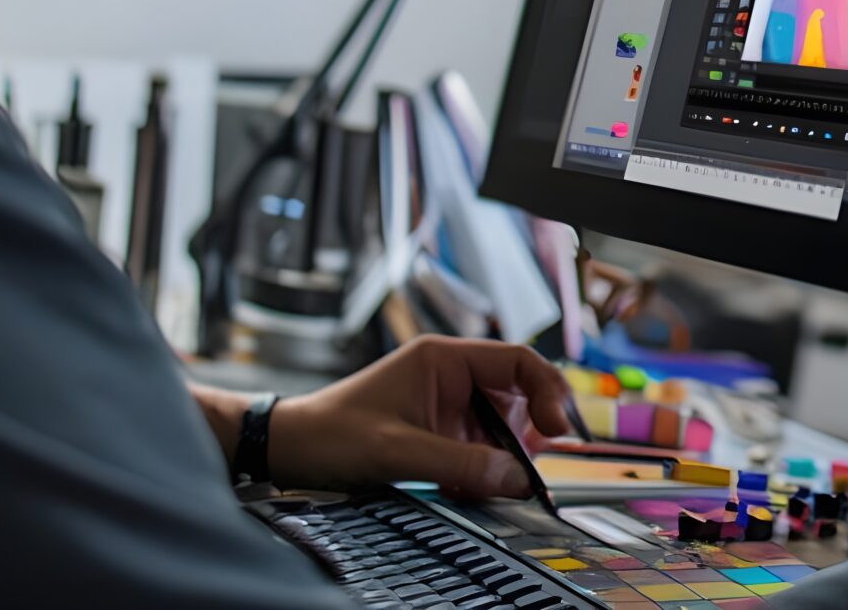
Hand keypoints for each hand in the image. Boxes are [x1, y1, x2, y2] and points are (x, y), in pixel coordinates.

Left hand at [265, 337, 573, 496]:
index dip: (546, 391)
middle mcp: (452, 378)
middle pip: (517, 398)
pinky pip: (480, 450)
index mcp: (444, 359)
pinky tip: (466, 488)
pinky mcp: (440, 435)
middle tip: (529, 468)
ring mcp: (447, 407)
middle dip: (527, 435)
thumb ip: (460, 464)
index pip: (517, 361)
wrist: (290, 449)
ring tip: (490, 483)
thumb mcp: (398, 451)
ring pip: (502, 430)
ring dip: (503, 458)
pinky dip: (482, 472)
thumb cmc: (331, 433)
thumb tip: (516, 478)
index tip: (557, 428)